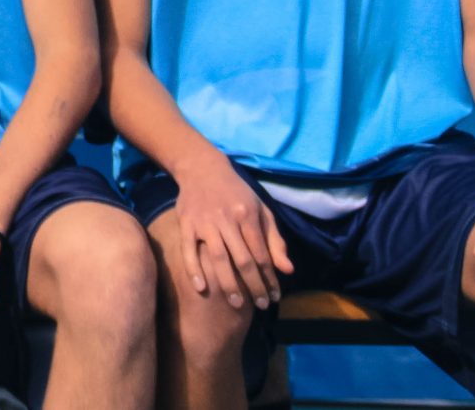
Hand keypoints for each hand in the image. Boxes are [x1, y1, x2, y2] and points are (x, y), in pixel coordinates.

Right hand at [171, 162, 291, 309]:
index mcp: (247, 215)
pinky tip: (201, 288)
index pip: (262, 254)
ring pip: (218, 258)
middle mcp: (227, 219)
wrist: (202, 169)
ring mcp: (204, 222)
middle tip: (260, 306)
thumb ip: (274, 240)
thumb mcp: (261, 210)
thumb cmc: (237, 193)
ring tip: (237, 304)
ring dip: (229, 283)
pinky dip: (194, 270)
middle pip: (243, 260)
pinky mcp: (186, 223)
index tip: (274, 298)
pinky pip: (188, 250)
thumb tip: (288, 270)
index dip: (270, 278)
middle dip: (254, 286)